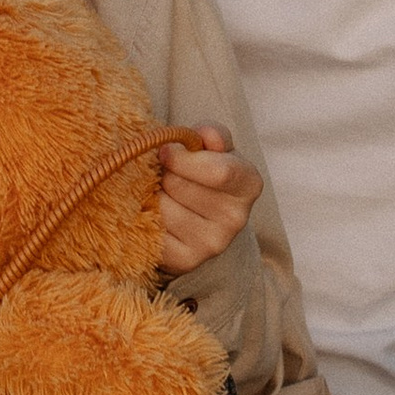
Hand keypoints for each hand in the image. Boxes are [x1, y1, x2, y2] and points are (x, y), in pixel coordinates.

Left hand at [154, 126, 261, 277]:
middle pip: (181, 186)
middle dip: (165, 174)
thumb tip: (205, 135)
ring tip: (163, 194)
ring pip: (163, 207)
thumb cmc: (201, 173)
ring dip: (154, 195)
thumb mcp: (211, 147)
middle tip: (167, 175)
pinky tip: (155, 215)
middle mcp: (236, 218)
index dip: (184, 159)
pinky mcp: (186, 260)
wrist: (194, 218)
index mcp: (248, 184)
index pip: (219, 172)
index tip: (165, 151)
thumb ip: (211, 134)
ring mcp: (212, 244)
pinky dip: (146, 218)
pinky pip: (151, 231)